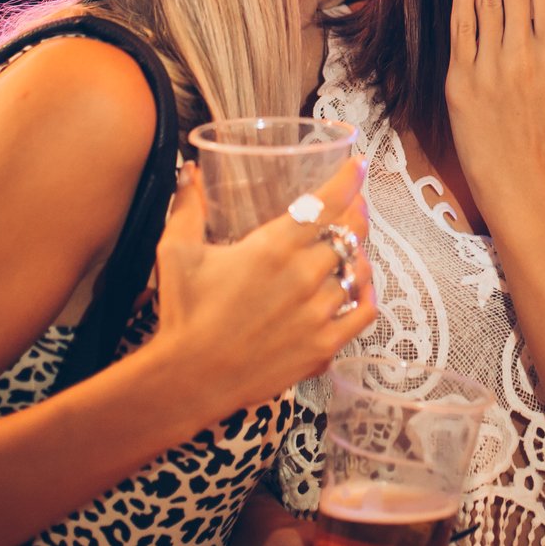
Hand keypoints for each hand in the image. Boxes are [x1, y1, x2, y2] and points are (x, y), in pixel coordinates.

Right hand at [151, 158, 374, 420]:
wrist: (188, 379)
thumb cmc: (183, 313)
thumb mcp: (177, 252)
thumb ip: (189, 208)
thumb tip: (190, 171)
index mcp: (273, 247)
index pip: (326, 203)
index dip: (349, 179)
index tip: (359, 166)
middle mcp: (304, 276)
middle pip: (350, 232)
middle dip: (356, 213)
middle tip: (353, 205)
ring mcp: (318, 313)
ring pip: (360, 270)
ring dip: (359, 253)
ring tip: (351, 247)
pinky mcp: (323, 346)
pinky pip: (364, 313)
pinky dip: (367, 294)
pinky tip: (360, 286)